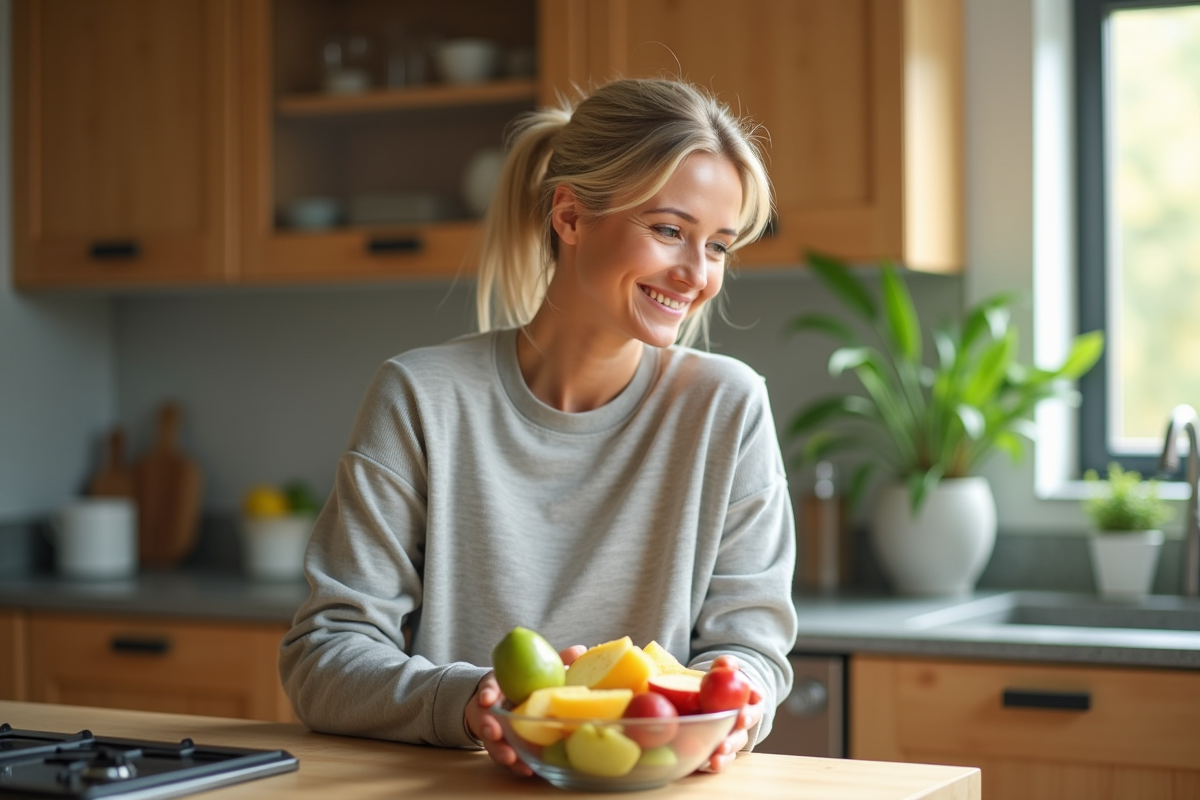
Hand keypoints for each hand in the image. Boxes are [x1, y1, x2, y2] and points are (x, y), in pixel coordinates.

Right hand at [466, 645, 586, 776]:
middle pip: (484, 718)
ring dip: (500, 750)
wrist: (505, 703)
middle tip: (494, 732)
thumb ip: (556, 661)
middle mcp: (492, 709)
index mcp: (498, 687)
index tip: (487, 698)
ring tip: (511, 758)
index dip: (487, 692)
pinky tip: (526, 770)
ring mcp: (494, 729)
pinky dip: (515, 764)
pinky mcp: (502, 746)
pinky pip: (505, 755)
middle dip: (488, 726)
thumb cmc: (523, 686)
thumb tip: (580, 649)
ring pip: (491, 741)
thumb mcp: (535, 671)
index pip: (488, 686)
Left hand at [700, 657, 763, 773]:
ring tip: (715, 759)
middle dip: (735, 738)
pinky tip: (705, 766)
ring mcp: (733, 737)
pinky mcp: (722, 749)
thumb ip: (726, 664)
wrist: (716, 696)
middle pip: (743, 733)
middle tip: (725, 742)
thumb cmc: (724, 681)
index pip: (754, 706)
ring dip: (725, 754)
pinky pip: (720, 759)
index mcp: (750, 703)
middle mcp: (744, 723)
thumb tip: (727, 664)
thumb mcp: (725, 669)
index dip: (750, 711)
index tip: (743, 714)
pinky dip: (713, 765)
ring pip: (732, 748)